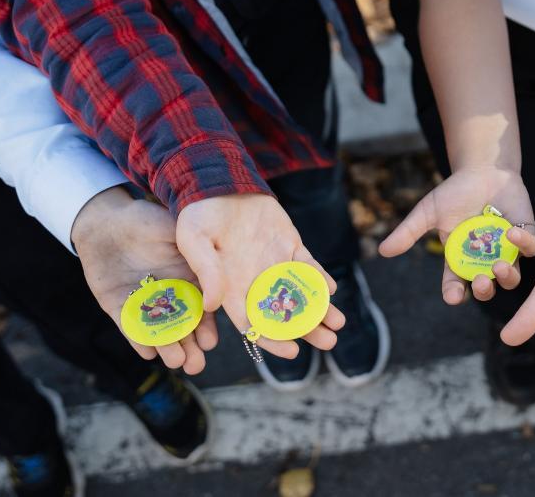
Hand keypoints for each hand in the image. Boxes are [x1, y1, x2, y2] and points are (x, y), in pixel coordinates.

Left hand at [72, 186, 217, 374]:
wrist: (107, 222)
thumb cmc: (147, 220)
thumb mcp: (178, 230)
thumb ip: (196, 250)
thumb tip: (218, 268)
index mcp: (189, 280)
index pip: (203, 310)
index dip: (208, 327)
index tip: (211, 342)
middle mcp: (170, 297)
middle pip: (184, 329)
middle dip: (191, 349)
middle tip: (196, 365)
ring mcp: (146, 305)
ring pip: (160, 333)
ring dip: (169, 349)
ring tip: (176, 362)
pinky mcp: (120, 309)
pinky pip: (131, 328)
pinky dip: (139, 340)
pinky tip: (148, 352)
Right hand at [176, 193, 344, 358]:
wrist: (220, 183)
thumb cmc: (200, 213)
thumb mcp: (195, 239)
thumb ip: (206, 270)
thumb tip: (212, 305)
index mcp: (231, 289)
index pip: (254, 325)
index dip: (272, 341)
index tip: (292, 351)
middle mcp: (256, 282)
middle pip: (285, 316)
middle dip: (306, 331)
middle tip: (329, 342)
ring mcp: (275, 265)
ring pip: (301, 296)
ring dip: (320, 310)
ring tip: (339, 323)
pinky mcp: (290, 247)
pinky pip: (308, 268)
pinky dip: (320, 279)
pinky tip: (331, 289)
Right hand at [379, 166, 534, 304]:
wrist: (483, 169)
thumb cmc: (454, 192)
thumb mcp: (428, 211)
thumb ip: (408, 231)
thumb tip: (383, 251)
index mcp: (460, 258)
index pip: (456, 284)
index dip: (454, 293)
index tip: (453, 295)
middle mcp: (484, 259)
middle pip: (485, 286)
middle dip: (483, 289)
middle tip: (480, 281)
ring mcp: (506, 250)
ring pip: (511, 276)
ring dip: (506, 277)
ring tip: (499, 267)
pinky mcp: (525, 235)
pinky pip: (529, 248)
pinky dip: (523, 244)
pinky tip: (512, 232)